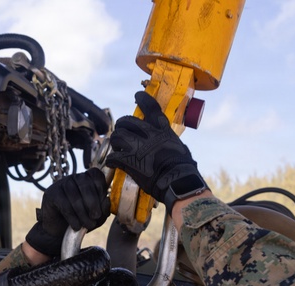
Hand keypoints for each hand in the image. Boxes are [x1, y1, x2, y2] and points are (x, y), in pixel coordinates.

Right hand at [25, 168, 109, 257]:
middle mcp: (74, 178)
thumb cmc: (80, 219)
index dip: (101, 189)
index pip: (96, 175)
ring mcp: (61, 184)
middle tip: (95, 217)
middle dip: (93, 203)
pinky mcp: (51, 194)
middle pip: (86, 183)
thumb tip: (106, 201)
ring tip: (87, 225)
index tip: (102, 204)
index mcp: (88, 179)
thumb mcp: (96, 217)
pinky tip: (76, 226)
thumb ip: (104, 210)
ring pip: (75, 196)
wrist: (59, 230)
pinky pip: (64, 204)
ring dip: (83, 214)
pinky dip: (72, 217)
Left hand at [105, 91, 207, 208]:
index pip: (151, 107)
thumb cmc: (183, 166)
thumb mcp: (179, 146)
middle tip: (123, 134)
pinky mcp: (128, 160)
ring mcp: (136, 146)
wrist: (177, 180)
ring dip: (115, 142)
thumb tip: (169, 142)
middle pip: (127, 121)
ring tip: (117, 149)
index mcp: (162, 129)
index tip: (138, 95)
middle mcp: (148, 134)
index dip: (143, 99)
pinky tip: (113, 164)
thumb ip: (169, 140)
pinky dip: (111, 160)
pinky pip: (112, 157)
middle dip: (122, 126)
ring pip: (117, 136)